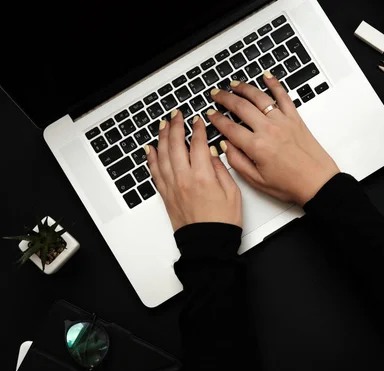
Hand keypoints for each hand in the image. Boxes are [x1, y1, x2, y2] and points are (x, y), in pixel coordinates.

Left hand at [145, 110, 241, 230]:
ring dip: (162, 137)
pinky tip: (151, 149)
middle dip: (175, 126)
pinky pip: (155, 171)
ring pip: (162, 155)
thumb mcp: (232, 193)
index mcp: (203, 177)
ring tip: (163, 125)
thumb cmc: (222, 222)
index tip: (197, 120)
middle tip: (177, 115)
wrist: (207, 243)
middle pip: (175, 145)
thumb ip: (221, 170)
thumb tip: (212, 155)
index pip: (197, 144)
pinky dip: (152, 158)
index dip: (197, 129)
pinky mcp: (166, 195)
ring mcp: (172, 186)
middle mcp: (184, 179)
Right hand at [207, 72, 339, 204]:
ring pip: (259, 97)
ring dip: (244, 88)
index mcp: (256, 147)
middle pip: (241, 107)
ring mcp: (283, 122)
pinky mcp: (296, 119)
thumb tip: (225, 146)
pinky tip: (267, 77)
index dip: (216, 119)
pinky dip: (275, 84)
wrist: (317, 183)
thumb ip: (237, 162)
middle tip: (216, 94)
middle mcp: (268, 130)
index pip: (229, 128)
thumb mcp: (257, 181)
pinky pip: (283, 97)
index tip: (210, 114)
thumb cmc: (290, 185)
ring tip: (234, 84)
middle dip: (224, 98)